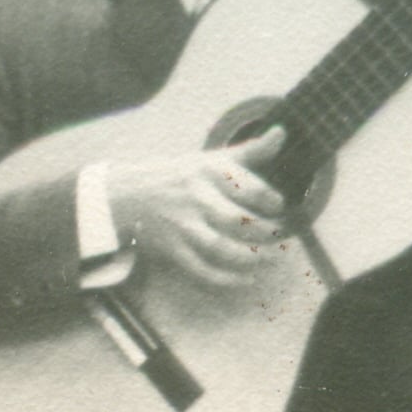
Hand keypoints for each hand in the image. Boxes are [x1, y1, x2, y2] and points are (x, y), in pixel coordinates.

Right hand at [112, 132, 292, 290]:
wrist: (129, 195)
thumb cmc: (181, 176)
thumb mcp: (213, 160)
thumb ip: (251, 150)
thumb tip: (282, 133)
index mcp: (209, 173)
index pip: (249, 188)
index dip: (272, 200)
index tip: (279, 206)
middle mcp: (196, 199)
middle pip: (238, 220)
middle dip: (266, 232)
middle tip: (282, 236)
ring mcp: (183, 226)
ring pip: (221, 247)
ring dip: (250, 257)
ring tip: (270, 258)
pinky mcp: (173, 249)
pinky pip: (202, 269)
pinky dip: (226, 279)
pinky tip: (247, 279)